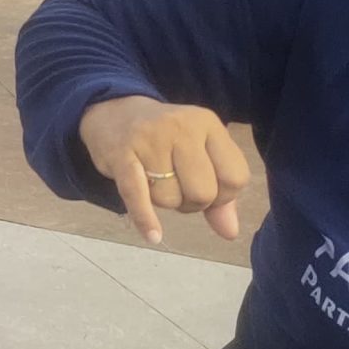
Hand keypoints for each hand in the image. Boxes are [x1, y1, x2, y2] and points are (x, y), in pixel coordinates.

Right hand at [77, 95, 250, 243]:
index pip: (235, 177)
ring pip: (169, 199)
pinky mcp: (121, 154)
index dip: (224, 196)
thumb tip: (230, 233)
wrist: (112, 112)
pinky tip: (153, 235)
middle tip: (177, 188)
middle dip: (192, 203)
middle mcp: (181, 126)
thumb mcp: (199, 153)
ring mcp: (150, 139)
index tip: (206, 188)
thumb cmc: (164, 139)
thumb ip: (219, 192)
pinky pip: (137, 194)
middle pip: (204, 192)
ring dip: (163, 202)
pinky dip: (145, 218)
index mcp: (207, 123)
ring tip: (154, 182)